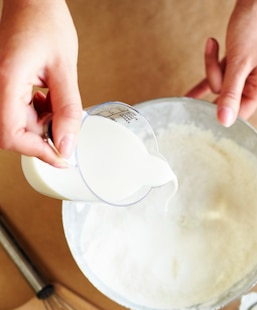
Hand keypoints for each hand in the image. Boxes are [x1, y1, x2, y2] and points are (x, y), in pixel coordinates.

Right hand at [0, 0, 81, 164]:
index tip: (61, 158)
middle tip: (64, 126)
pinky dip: (35, 113)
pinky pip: (15, 112)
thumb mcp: (65, 68)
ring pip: (15, 124)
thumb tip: (67, 145)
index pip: (11, 134)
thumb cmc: (45, 20)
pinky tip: (47, 99)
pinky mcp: (2, 85)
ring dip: (40, 124)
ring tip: (56, 102)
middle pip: (12, 133)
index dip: (37, 151)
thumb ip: (67, 110)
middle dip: (41, 136)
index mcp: (6, 81)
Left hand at [186, 0, 256, 125]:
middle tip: (214, 59)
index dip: (222, 113)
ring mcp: (245, 71)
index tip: (203, 114)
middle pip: (225, 96)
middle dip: (214, 78)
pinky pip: (218, 72)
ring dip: (211, 64)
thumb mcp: (240, 63)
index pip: (239, 114)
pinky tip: (192, 90)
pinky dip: (209, 68)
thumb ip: (230, 93)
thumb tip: (224, 121)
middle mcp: (253, 82)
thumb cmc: (255, 26)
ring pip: (219, 82)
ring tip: (212, 43)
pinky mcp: (237, 59)